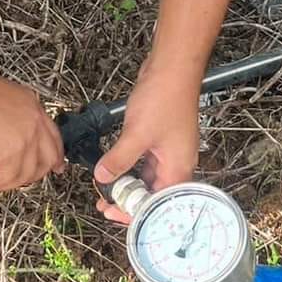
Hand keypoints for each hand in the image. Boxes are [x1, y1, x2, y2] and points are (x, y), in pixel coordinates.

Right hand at [0, 70, 64, 192]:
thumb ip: (6, 116)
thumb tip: (2, 135)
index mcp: (29, 103)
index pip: (52, 133)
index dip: (54, 153)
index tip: (55, 164)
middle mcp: (33, 119)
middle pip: (49, 155)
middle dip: (38, 173)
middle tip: (27, 181)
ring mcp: (26, 136)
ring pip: (28, 172)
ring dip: (8, 181)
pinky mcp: (12, 152)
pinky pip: (8, 178)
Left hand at [93, 60, 199, 224]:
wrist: (173, 67)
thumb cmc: (165, 97)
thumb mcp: (137, 134)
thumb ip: (119, 159)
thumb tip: (102, 178)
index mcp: (179, 169)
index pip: (159, 205)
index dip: (136, 213)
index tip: (114, 214)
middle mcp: (177, 163)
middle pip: (154, 194)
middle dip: (129, 200)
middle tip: (105, 203)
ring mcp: (169, 150)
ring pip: (148, 177)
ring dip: (128, 183)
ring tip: (106, 187)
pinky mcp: (161, 138)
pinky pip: (145, 161)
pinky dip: (130, 166)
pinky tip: (116, 166)